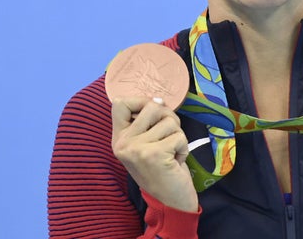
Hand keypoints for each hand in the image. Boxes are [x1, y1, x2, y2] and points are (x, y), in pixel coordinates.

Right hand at [111, 96, 197, 211]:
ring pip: (169, 121)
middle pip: (152, 106)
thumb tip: (158, 100)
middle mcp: (123, 143)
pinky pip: (179, 136)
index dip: (141, 101)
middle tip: (168, 138)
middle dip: (169, 118)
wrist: (169, 201)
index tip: (153, 115)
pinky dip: (183, 147)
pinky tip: (175, 161)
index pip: (119, 103)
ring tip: (171, 153)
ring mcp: (136, 148)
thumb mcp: (146, 143)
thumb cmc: (162, 169)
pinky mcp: (154, 154)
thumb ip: (147, 123)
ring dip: (178, 136)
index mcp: (119, 138)